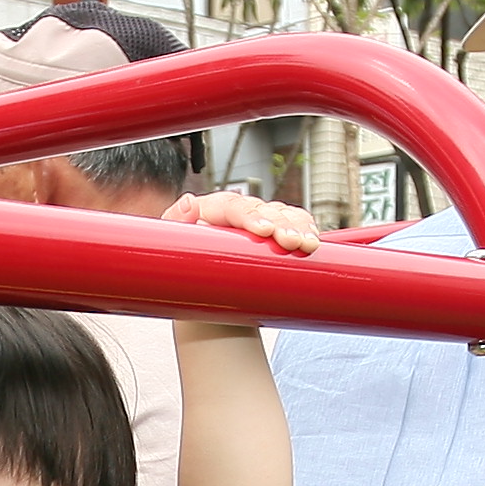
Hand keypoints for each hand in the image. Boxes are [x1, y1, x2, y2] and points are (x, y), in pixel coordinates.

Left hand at [158, 188, 321, 253]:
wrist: (202, 283)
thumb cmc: (182, 260)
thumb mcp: (171, 242)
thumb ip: (175, 221)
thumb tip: (189, 201)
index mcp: (214, 209)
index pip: (233, 206)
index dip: (250, 216)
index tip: (263, 231)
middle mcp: (242, 211)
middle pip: (265, 210)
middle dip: (281, 225)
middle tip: (290, 243)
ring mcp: (262, 220)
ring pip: (286, 216)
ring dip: (299, 228)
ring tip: (307, 245)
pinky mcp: (278, 233)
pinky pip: (297, 224)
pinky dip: (308, 230)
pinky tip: (313, 241)